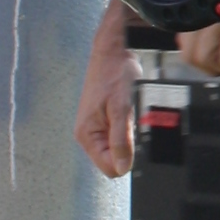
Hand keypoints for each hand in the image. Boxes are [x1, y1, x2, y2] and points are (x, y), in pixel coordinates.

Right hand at [76, 2, 138, 178]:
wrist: (113, 51)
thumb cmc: (115, 74)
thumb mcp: (122, 108)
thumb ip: (122, 140)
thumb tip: (122, 168)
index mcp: (87, 135)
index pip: (109, 168)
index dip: (126, 158)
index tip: (132, 136)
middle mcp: (87, 134)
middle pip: (113, 159)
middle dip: (128, 146)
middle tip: (130, 120)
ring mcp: (95, 128)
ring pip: (118, 148)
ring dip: (129, 134)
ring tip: (128, 113)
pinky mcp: (103, 121)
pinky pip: (119, 136)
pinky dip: (128, 127)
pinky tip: (127, 111)